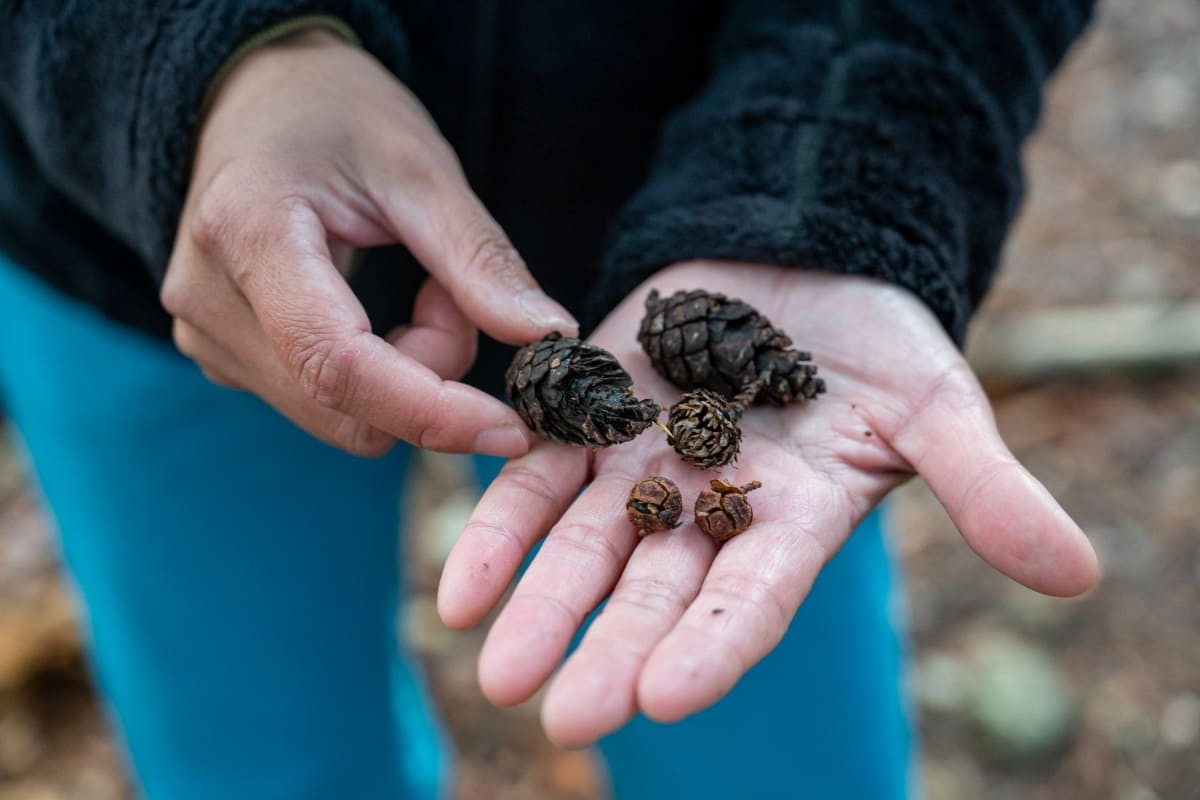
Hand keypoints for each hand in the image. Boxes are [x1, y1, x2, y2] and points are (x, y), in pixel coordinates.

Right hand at [162, 29, 576, 456]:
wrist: (254, 95)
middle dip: (430, 377)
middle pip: (346, 408)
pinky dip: (380, 379)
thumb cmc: (336, 113)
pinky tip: (380, 312)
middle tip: (450, 294)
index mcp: (247, 233)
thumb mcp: (421, 167)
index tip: (511, 427)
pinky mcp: (224, 357)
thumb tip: (549, 337)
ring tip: (417, 290)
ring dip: (408, 377)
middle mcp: (207, 300)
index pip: (337, 363)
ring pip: (342, 418)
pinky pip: (325, 406)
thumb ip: (481, 259)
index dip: (430, 411)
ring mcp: (205, 336)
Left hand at [437, 261, 1098, 745]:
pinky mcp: (589, 417)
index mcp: (789, 523)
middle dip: (608, 648)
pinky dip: (498, 526)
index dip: (712, 646)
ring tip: (495, 666)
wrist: (801, 260)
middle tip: (561, 713)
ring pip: (583, 547)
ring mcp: (641, 466)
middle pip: (654, 591)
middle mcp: (706, 511)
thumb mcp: (938, 406)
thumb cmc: (879, 341)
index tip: (663, 695)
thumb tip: (1076, 576)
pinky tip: (457, 584)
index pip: (751, 599)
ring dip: (539, 604)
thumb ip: (986, 489)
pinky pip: (535, 478)